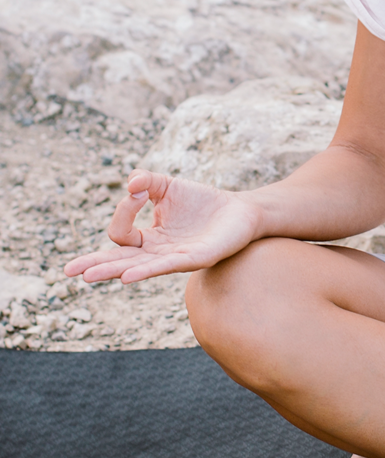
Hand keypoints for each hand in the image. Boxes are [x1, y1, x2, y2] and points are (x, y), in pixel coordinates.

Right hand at [64, 170, 261, 284]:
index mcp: (148, 239)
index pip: (121, 234)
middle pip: (120, 261)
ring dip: (113, 270)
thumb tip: (130, 185)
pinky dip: (146, 269)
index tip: (139, 191)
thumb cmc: (203, 202)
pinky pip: (167, 265)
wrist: (241, 210)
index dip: (124, 210)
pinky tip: (127, 277)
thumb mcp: (167, 186)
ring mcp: (175, 258)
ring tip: (88, 276)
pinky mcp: (196, 258)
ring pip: (138, 267)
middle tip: (70, 271)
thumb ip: (145, 180)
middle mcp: (157, 253)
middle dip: (95, 264)